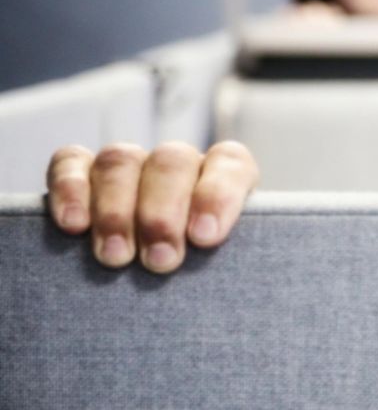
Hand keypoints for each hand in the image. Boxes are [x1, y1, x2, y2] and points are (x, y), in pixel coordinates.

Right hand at [46, 141, 258, 273]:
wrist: (156, 292)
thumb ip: (230, 260)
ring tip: (116, 257)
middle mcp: (177, 164)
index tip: (205, 238)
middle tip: (161, 262)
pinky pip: (70, 162)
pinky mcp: (81, 170)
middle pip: (170, 162)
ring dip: (116, 211)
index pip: (229, 163)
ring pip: (120, 162)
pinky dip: (70, 189)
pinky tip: (73, 225)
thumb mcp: (224, 269)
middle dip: (162, 214)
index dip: (217, 194)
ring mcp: (130, 163)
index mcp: (224, 176)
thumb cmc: (202, 282)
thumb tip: (218, 262)